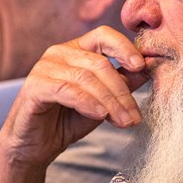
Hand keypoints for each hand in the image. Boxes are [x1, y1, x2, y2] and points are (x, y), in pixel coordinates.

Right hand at [0, 26, 148, 182]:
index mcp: (78, 49)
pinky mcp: (34, 86)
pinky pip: (66, 89)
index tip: (141, 66)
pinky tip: (100, 115)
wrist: (36, 147)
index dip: (124, 47)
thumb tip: (149, 69)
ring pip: (86, 78)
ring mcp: (44, 67)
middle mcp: (60, 52)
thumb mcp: (103, 102)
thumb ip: (122, 84)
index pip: (104, 35)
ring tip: (123, 122)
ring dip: (109, 102)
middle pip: (100, 62)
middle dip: (121, 91)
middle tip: (135, 116)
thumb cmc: (68, 120)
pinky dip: (87, 102)